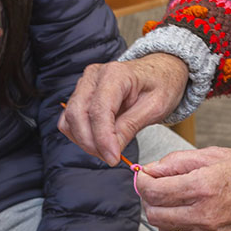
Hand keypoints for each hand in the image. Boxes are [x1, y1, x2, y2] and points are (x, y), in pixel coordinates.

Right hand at [58, 53, 188, 165]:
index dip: (103, 138)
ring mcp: (85, 83)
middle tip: (110, 157)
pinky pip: (70, 118)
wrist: (159, 72)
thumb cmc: (161, 84)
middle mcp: (95, 75)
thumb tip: (112, 149)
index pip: (99, 110)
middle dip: (90, 142)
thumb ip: (131, 126)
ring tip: (107, 148)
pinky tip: (99, 140)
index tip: (112, 158)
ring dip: (84, 140)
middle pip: (77, 114)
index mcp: (116, 74)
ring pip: (69, 117)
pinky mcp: (82, 93)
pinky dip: (80, 134)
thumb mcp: (156, 106)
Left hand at [136, 146, 230, 230]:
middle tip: (160, 186)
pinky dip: (184, 228)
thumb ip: (177, 161)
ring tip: (181, 200)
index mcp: (202, 187)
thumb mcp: (214, 155)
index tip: (143, 176)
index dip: (141, 181)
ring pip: (166, 230)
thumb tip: (150, 169)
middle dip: (150, 199)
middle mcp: (203, 216)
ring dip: (166, 214)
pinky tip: (199, 214)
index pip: (152, 191)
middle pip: (153, 214)